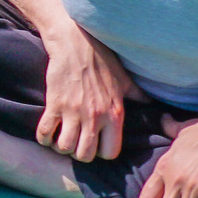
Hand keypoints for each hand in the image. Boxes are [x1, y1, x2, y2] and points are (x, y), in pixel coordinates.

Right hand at [36, 27, 139, 161]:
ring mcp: (73, 112)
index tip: (96, 144)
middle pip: (85, 155)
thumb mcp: (124, 79)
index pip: (110, 152)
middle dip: (80, 153)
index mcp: (114, 113)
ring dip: (61, 147)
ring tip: (62, 139)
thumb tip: (153, 104)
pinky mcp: (54, 104)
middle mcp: (95, 117)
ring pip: (65, 147)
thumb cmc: (101, 60)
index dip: (102, 153)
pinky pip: (44, 132)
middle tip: (77, 143)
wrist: (75, 43)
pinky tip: (47, 133)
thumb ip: (138, 96)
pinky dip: (44, 138)